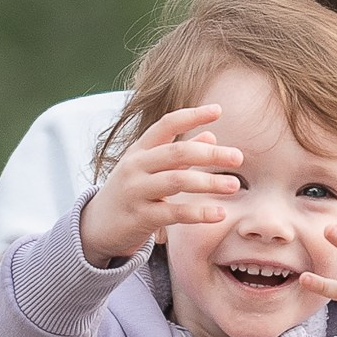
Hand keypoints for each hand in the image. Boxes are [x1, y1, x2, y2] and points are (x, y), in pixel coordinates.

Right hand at [80, 106, 243, 264]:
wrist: (98, 225)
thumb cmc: (131, 192)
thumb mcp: (150, 168)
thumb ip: (180, 152)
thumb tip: (211, 134)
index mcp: (139, 149)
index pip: (166, 124)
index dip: (192, 116)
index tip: (218, 110)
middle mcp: (135, 166)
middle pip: (177, 153)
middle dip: (210, 154)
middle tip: (238, 157)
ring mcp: (136, 191)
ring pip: (176, 181)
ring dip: (208, 182)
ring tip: (234, 185)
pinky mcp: (140, 217)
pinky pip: (173, 213)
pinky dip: (198, 213)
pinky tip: (219, 213)